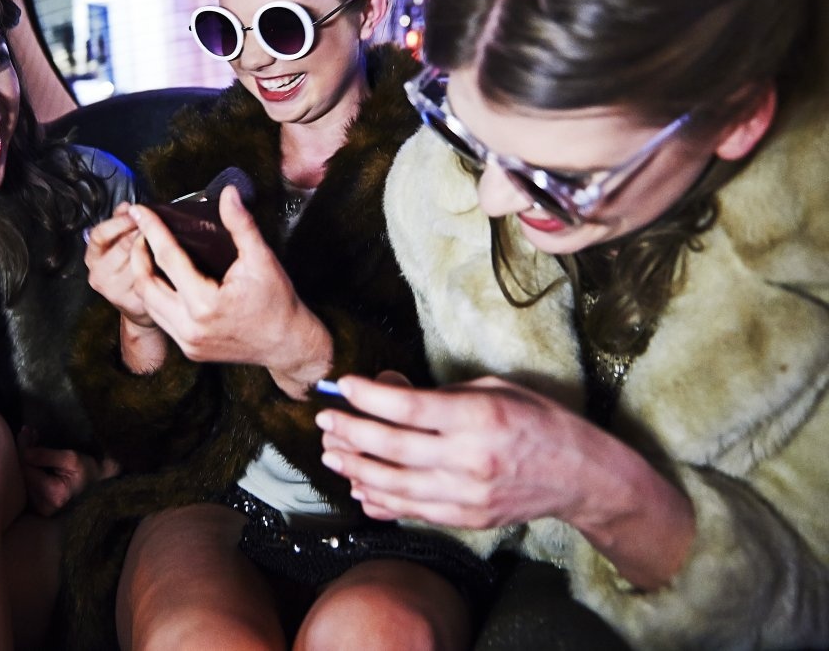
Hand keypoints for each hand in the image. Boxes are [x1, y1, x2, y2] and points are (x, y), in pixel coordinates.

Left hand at [18, 431, 119, 515]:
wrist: (95, 481)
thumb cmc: (86, 468)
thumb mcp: (71, 457)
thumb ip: (46, 455)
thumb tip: (24, 452)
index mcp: (54, 495)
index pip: (28, 469)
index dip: (25, 449)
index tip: (27, 431)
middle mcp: (44, 506)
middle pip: (23, 474)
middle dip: (23, 451)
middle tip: (27, 431)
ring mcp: (39, 508)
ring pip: (22, 478)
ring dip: (25, 457)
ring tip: (31, 440)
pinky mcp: (37, 506)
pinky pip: (26, 483)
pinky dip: (28, 466)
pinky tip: (31, 454)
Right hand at [85, 203, 154, 327]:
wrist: (135, 305)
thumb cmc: (127, 267)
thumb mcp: (117, 243)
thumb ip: (120, 223)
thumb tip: (126, 206)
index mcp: (93, 256)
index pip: (99, 235)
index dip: (118, 222)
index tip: (135, 212)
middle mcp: (98, 275)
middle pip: (121, 247)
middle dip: (140, 232)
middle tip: (155, 223)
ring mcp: (113, 291)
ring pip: (137, 262)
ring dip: (151, 248)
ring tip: (163, 238)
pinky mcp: (131, 302)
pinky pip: (148, 278)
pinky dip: (158, 266)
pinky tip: (166, 259)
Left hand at [127, 186, 332, 396]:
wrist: (288, 345)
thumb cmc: (277, 302)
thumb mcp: (262, 259)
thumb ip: (241, 225)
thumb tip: (228, 193)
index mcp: (205, 304)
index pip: (167, 258)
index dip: (152, 230)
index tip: (140, 211)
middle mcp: (190, 327)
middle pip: (146, 284)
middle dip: (138, 254)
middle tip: (141, 232)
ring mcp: (188, 342)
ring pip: (148, 304)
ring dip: (143, 276)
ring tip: (147, 252)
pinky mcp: (189, 349)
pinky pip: (161, 318)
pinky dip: (155, 296)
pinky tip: (162, 279)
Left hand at [317, 374, 607, 528]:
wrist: (579, 475)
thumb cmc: (536, 420)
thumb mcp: (493, 389)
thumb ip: (439, 392)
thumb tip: (387, 387)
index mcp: (478, 418)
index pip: (409, 408)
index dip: (369, 397)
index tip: (342, 385)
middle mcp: (469, 459)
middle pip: (392, 447)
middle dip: (350, 431)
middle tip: (325, 419)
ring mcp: (466, 494)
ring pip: (394, 485)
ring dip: (355, 468)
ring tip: (332, 452)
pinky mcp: (466, 518)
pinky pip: (412, 511)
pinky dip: (380, 500)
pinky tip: (359, 486)